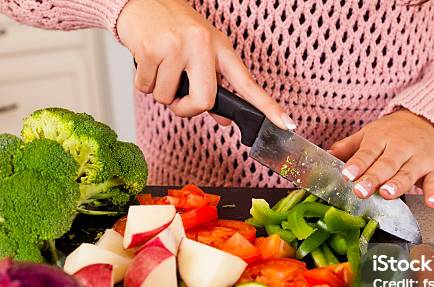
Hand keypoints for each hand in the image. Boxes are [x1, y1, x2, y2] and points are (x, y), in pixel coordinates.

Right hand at [117, 0, 293, 128]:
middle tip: (179, 101)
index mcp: (221, 49)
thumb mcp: (204, 51)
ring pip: (168, 98)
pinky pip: (145, 87)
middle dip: (187, 110)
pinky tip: (147, 61)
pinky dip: (143, 82)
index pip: (248, 83)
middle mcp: (202, 46)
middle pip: (204, 101)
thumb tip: (223, 120)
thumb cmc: (176, 28)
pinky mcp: (151, 49)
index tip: (287, 124)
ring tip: (160, 67)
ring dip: (161, 91)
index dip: (268, 107)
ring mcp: (176, 47)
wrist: (142, 0)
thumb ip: (214, 86)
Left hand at [328, 109, 433, 207]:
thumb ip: (349, 147)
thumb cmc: (395, 132)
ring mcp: (420, 157)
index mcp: (381, 137)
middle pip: (387, 164)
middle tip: (361, 191)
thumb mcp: (370, 134)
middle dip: (374, 178)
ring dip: (398, 184)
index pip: (367, 152)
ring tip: (387, 194)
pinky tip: (431, 202)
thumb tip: (326, 155)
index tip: (347, 175)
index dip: (357, 164)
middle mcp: (401, 146)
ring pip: (409, 172)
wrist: (431, 120)